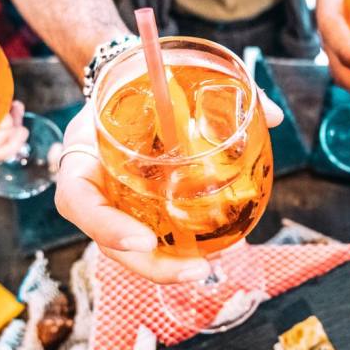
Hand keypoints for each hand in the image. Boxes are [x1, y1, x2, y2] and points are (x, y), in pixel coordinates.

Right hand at [54, 91, 282, 283]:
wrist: (117, 89)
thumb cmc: (130, 87)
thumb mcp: (151, 79)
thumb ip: (210, 89)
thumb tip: (271, 113)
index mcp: (82, 159)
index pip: (78, 202)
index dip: (106, 226)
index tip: (144, 239)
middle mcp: (91, 190)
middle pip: (109, 243)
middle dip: (152, 265)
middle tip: (198, 269)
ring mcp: (110, 205)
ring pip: (132, 250)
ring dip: (168, 266)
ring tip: (207, 268)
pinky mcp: (130, 211)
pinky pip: (150, 237)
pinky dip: (176, 250)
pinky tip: (211, 253)